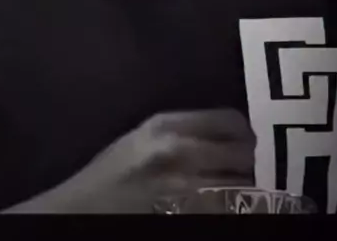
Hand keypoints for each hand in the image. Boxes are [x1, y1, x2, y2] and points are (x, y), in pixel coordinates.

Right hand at [5, 108, 255, 213]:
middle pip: (243, 152)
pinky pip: (227, 211)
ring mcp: (185, 187)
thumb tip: (224, 133)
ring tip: (243, 188)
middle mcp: (180, 151)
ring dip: (247, 188)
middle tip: (250, 166)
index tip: (247, 139)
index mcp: (166, 125)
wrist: (84, 209)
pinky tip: (228, 206)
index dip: (245, 130)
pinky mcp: (188, 216)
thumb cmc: (112, 172)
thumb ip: (180, 129)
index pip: (229, 120)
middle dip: (251, 160)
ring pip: (241, 186)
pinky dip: (234, 208)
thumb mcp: (142, 136)